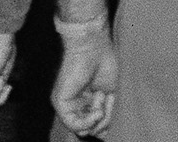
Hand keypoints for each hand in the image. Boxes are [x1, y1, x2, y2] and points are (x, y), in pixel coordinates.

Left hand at [51, 21, 116, 136]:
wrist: (93, 45)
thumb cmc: (106, 62)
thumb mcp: (114, 91)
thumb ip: (109, 112)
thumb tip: (103, 133)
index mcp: (89, 100)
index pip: (94, 123)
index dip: (105, 125)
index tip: (115, 119)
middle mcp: (77, 105)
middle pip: (89, 127)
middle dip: (103, 122)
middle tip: (109, 105)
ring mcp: (69, 104)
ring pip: (81, 127)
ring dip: (97, 119)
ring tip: (103, 101)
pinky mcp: (62, 103)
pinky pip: (72, 123)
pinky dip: (87, 121)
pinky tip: (97, 111)